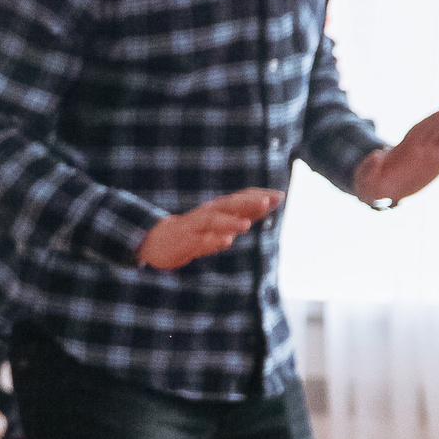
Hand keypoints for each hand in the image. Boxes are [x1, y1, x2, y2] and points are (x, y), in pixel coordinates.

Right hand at [136, 189, 281, 269]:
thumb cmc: (194, 232)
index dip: (259, 196)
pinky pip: (199, 241)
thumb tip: (269, 204)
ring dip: (230, 222)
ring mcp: (195, 227)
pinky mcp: (185, 242)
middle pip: (229, 204)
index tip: (280, 196)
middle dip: (248, 203)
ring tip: (246, 225)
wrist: (157, 242)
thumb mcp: (221, 223)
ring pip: (213, 221)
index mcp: (218, 208)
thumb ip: (243, 214)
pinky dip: (212, 241)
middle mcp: (208, 213)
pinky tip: (225, 241)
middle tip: (268, 201)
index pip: (241, 197)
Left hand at [354, 108, 438, 205]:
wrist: (381, 189)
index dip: (430, 120)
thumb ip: (370, 165)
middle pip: (437, 128)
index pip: (419, 129)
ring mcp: (431, 152)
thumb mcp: (366, 175)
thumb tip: (375, 154)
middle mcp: (420, 146)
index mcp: (403, 146)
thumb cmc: (372, 180)